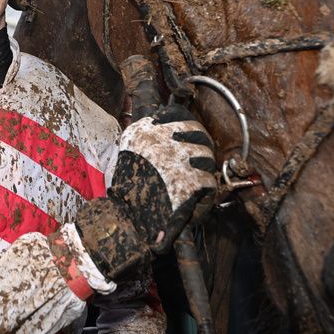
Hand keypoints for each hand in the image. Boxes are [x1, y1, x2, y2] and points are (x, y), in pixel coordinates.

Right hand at [75, 105, 216, 279]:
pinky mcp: (191, 181)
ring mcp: (178, 160)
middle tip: (196, 160)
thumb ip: (147, 142)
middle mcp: (162, 140)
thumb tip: (166, 131)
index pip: (177, 113)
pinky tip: (197, 200)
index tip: (186, 133)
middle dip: (200, 146)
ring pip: (207, 156)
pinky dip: (206, 193)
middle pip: (197, 133)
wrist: (124, 220)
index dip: (186, 124)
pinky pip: (209, 182)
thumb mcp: (129, 155)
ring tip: (196, 181)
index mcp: (144, 132)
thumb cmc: (124, 191)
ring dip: (205, 168)